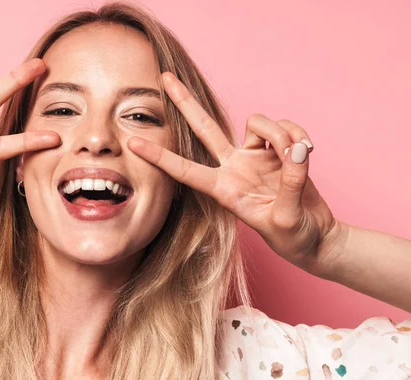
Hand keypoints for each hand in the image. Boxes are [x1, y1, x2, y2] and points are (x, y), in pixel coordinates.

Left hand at [127, 72, 344, 276]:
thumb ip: (290, 183)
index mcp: (224, 190)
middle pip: (204, 128)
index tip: (132, 144)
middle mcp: (233, 168)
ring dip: (281, 133)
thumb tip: (296, 150)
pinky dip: (298, 134)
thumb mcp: (287, 219)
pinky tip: (307, 150)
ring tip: (300, 154)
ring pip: (258, 123)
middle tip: (165, 76)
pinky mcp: (277, 151)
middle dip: (185, 101)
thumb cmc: (294, 236)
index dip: (159, 157)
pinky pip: (285, 128)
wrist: (315, 236)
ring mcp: (253, 158)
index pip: (184, 171)